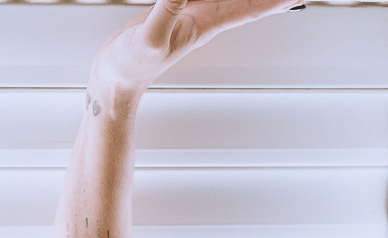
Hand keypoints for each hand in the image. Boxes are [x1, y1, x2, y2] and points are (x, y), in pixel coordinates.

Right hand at [90, 0, 296, 106]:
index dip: (273, 1)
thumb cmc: (130, 66)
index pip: (248, 6)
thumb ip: (167, 9)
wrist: (114, 81)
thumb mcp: (149, 36)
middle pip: (247, 2)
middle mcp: (204, 19)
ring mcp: (191, 16)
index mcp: (204, 24)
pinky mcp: (175, 11)